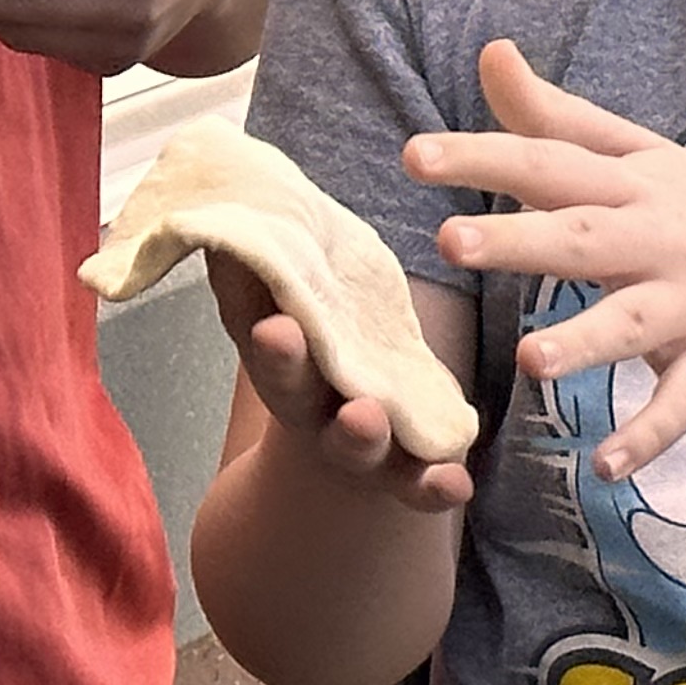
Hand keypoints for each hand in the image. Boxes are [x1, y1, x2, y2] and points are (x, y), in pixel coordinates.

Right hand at [209, 252, 471, 513]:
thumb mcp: (298, 307)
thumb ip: (272, 270)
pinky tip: (455, 482)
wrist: (350, 436)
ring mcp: (358, 444)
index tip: (259, 304)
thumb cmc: (323, 351)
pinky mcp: (407, 469)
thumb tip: (231, 199)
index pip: (256, 333)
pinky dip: (435, 485)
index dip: (253, 316)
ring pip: (354, 442)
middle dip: (284, 362)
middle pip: (291, 387)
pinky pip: (420, 484)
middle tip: (280, 335)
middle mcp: (310, 406)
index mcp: (280, 357)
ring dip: (356, 430)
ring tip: (363, 415)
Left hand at [406, 39, 685, 479]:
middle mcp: (661, 240)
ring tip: (532, 360)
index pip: (552, 163)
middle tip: (450, 241)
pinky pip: (683, 403)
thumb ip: (557, 117)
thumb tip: (491, 52)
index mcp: (634, 186)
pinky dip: (649, 436)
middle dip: (521, 239)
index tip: (413, 155)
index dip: (485, 157)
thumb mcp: (640, 156)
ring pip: (635, 324)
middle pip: (585, 237)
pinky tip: (606, 467)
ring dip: (587, 341)